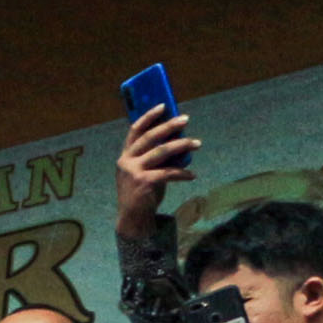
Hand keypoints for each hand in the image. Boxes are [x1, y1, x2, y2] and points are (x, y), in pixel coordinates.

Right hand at [114, 105, 193, 237]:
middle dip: (169, 126)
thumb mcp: (144, 170)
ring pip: (162, 152)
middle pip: (150, 137)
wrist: (132, 217)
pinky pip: (168, 173)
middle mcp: (127, 162)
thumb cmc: (141, 191)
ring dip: (183, 146)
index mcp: (125, 156)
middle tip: (186, 119)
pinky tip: (192, 175)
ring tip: (197, 144)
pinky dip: (183, 174)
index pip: (135, 131)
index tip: (164, 106)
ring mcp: (134, 172)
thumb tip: (179, 141)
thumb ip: (155, 157)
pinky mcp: (144, 183)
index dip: (149, 117)